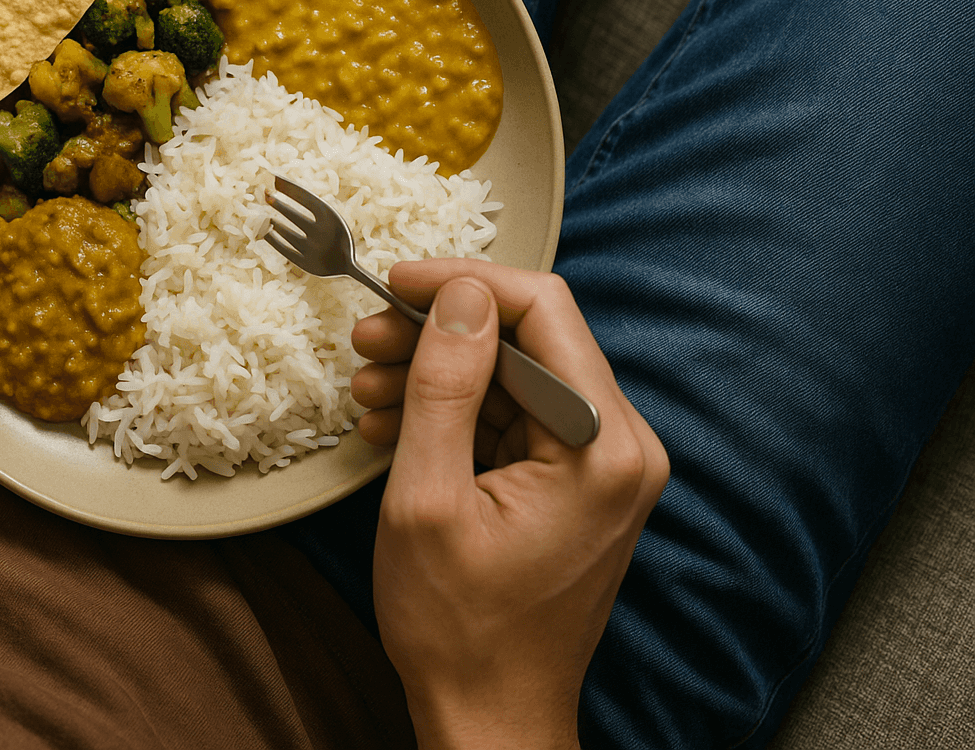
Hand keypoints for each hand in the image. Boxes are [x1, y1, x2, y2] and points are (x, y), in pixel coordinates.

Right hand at [351, 259, 667, 749]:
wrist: (490, 714)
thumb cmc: (460, 627)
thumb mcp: (428, 497)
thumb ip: (446, 386)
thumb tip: (459, 293)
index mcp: (603, 446)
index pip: (543, 310)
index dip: (463, 283)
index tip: (395, 284)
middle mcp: (623, 446)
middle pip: (529, 341)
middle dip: (439, 332)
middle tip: (366, 341)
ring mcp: (605, 467)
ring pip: (517, 377)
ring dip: (440, 373)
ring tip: (369, 389)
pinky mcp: (580, 484)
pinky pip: (518, 420)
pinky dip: (458, 413)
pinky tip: (397, 424)